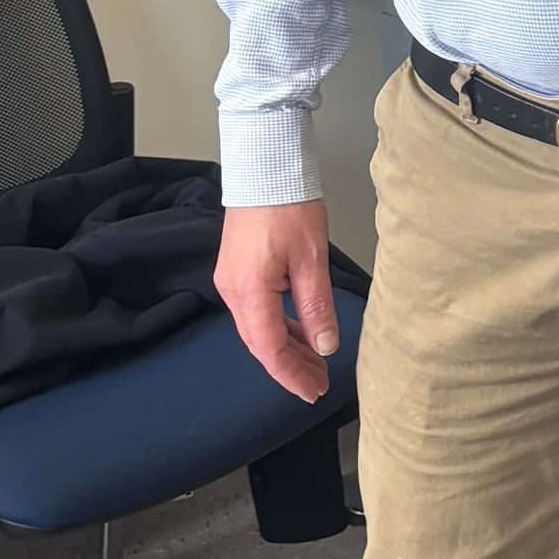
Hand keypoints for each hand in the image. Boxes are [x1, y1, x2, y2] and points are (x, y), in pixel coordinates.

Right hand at [215, 201, 338, 401]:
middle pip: (260, 344)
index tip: (313, 392)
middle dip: (290, 367)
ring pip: (258, 329)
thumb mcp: (311, 259)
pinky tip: (300, 333)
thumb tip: (326, 346)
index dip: (291, 375)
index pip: (269, 350)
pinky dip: (279, 326)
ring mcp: (232, 281)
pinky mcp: (238, 271)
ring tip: (315, 363)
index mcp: (248, 292)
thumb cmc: (289, 206)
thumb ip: (316, 307)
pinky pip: (257, 311)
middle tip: (319, 384)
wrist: (264, 167)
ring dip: (286, 348)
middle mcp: (232, 292)